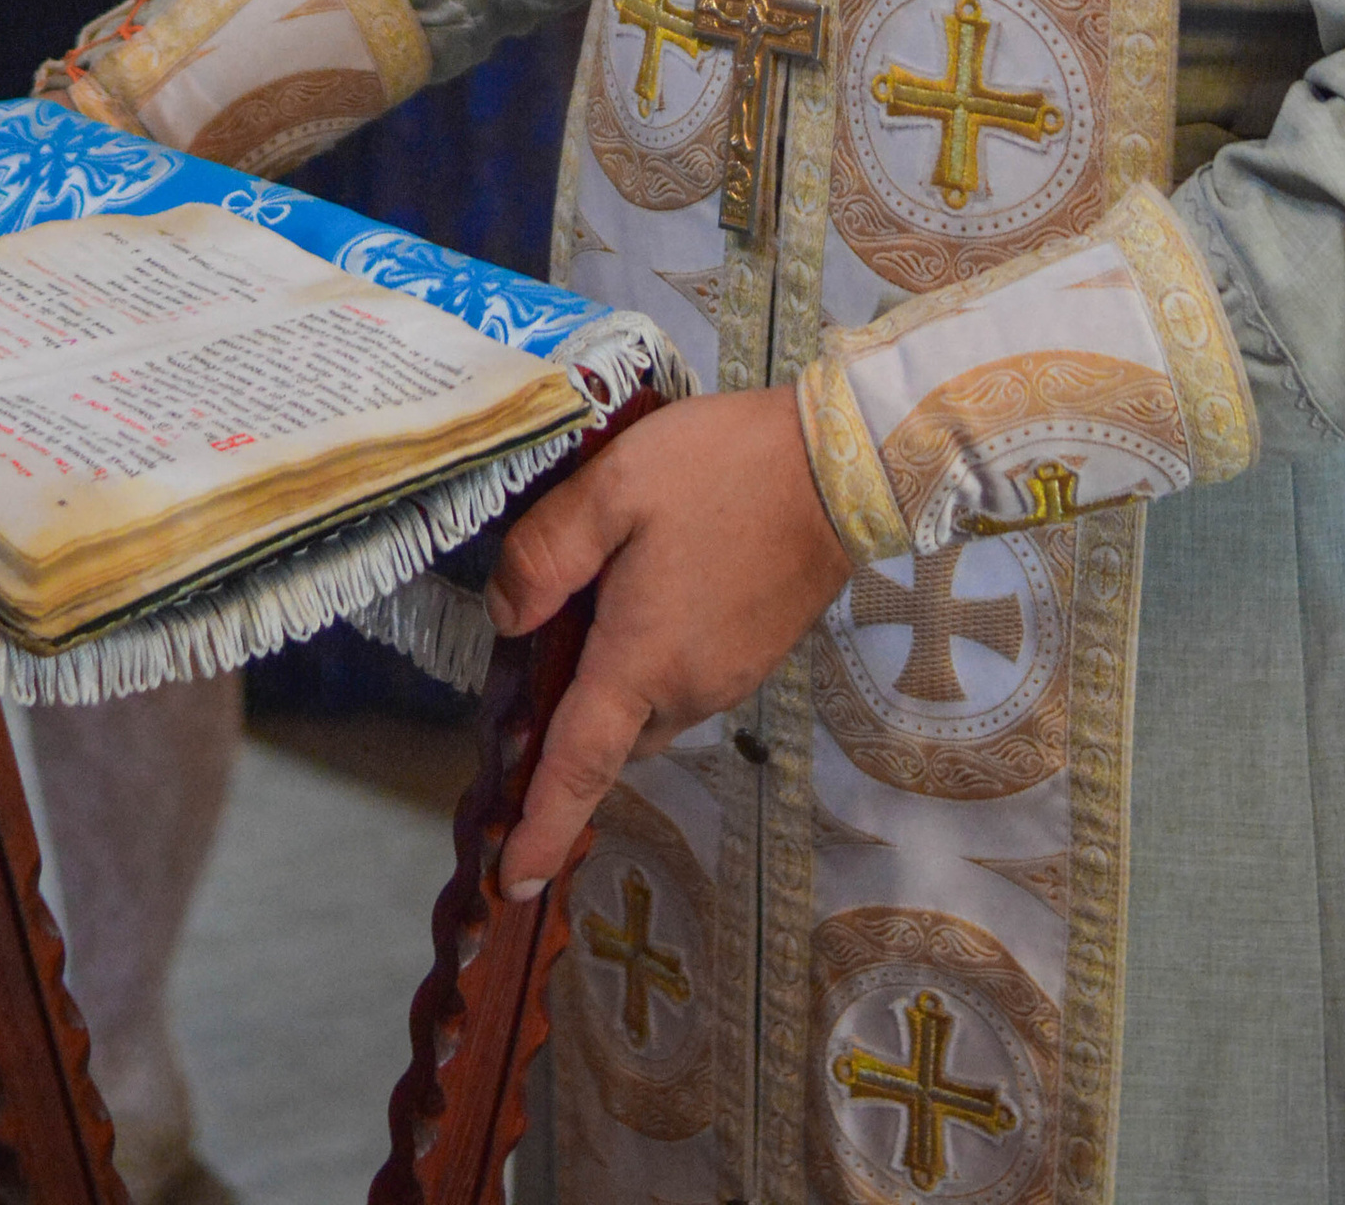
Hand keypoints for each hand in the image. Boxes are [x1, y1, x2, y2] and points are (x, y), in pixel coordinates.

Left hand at [484, 386, 852, 899]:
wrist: (840, 464)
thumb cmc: (721, 471)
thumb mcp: (615, 487)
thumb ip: (547, 554)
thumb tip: (505, 619)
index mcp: (643, 661)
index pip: (578, 766)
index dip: (541, 828)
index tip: (510, 880)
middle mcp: (689, 689)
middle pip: (611, 734)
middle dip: (570, 724)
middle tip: (536, 659)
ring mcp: (731, 675)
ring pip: (649, 707)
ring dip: (615, 686)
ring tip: (592, 608)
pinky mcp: (756, 652)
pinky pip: (685, 681)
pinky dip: (653, 664)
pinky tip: (647, 594)